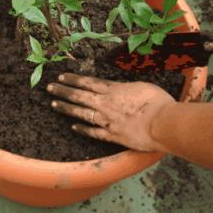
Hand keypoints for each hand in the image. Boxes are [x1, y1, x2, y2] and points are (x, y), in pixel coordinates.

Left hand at [47, 73, 175, 151]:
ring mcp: (106, 120)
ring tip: (53, 104)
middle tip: (49, 88)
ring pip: (81, 113)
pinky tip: (72, 126)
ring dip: (66, 108)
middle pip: (79, 96)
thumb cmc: (157, 101)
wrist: (163, 124)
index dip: (73, 79)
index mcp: (113, 90)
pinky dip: (82, 129)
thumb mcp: (140, 86)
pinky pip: (93, 132)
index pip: (87, 82)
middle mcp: (105, 104)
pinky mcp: (111, 135)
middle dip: (63, 91)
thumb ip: (124, 87)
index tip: (61, 77)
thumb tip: (117, 88)